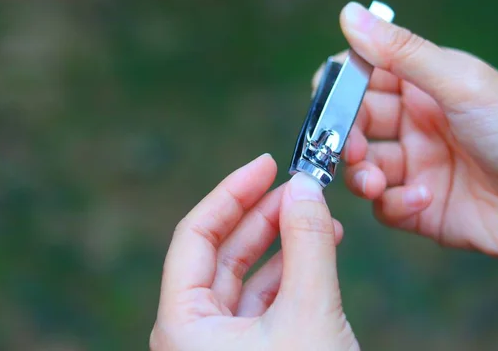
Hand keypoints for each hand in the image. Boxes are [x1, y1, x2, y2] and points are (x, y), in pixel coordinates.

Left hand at [150, 154, 357, 350]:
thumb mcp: (309, 313)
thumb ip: (307, 245)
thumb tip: (306, 187)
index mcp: (182, 323)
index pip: (194, 236)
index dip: (231, 194)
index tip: (265, 165)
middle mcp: (191, 332)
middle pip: (219, 252)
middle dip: (261, 214)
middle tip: (296, 186)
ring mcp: (218, 344)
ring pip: (243, 276)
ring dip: (281, 242)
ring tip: (314, 214)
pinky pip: (261, 301)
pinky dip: (289, 273)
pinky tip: (315, 251)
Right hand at [316, 1, 497, 255]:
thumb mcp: (459, 84)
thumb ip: (400, 52)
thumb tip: (350, 14)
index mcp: (423, 88)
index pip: (363, 78)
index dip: (339, 86)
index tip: (324, 97)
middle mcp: (415, 125)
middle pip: (354, 125)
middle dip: (344, 136)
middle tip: (349, 148)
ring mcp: (416, 167)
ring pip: (362, 169)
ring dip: (362, 176)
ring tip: (376, 182)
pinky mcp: (420, 208)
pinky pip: (386, 206)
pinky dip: (396, 204)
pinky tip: (423, 200)